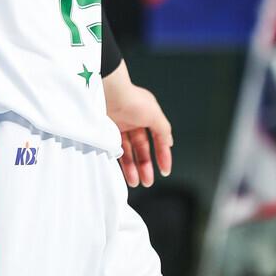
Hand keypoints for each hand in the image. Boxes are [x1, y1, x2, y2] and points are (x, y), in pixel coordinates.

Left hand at [102, 61, 172, 188]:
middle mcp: (133, 120)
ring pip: (128, 151)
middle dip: (146, 165)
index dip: (162, 155)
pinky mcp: (106, 131)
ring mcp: (119, 126)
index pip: (158, 139)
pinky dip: (120, 161)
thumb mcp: (155, 114)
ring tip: (135, 182)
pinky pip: (114, 150)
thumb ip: (164, 130)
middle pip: (142, 148)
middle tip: (147, 182)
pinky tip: (124, 172)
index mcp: (147, 115)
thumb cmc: (132, 100)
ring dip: (133, 167)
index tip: (164, 171)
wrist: (106, 92)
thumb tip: (169, 143)